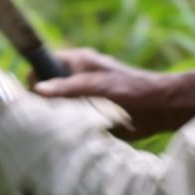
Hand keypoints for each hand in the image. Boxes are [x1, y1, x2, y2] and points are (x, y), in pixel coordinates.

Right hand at [31, 49, 194, 139]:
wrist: (158, 108)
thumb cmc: (129, 90)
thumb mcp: (95, 86)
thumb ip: (67, 88)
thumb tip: (37, 89)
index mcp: (76, 62)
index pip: (43, 65)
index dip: (36, 78)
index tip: (37, 96)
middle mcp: (75, 78)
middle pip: (46, 88)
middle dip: (44, 101)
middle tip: (50, 114)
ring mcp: (82, 96)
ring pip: (56, 106)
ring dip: (57, 115)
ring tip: (62, 124)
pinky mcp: (88, 114)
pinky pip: (69, 119)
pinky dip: (68, 125)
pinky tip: (69, 132)